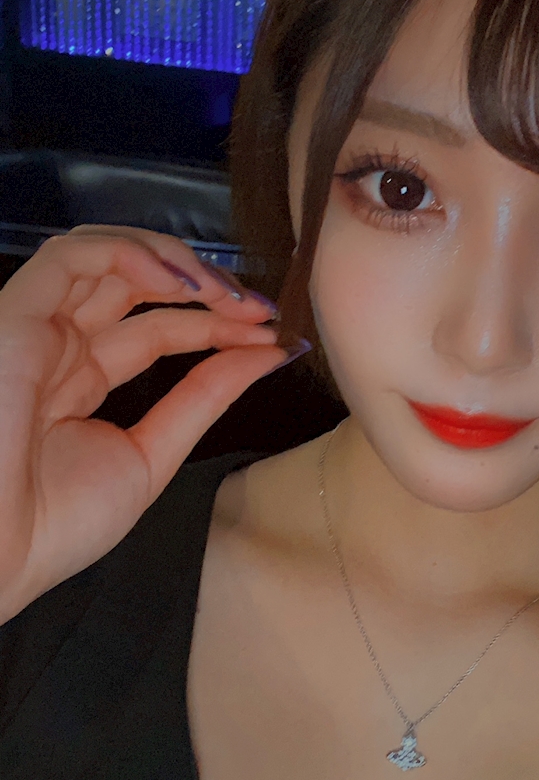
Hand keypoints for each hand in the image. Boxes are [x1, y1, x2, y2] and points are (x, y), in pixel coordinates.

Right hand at [0, 225, 292, 624]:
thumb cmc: (55, 524)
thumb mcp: (152, 454)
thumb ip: (205, 398)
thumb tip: (269, 354)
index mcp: (80, 379)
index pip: (158, 328)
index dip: (215, 322)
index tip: (272, 332)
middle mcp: (58, 345)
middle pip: (137, 286)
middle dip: (205, 286)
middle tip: (259, 307)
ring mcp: (35, 328)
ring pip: (104, 256)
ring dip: (173, 261)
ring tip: (225, 293)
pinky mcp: (13, 318)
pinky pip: (70, 259)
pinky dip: (128, 255)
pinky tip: (178, 283)